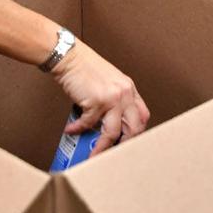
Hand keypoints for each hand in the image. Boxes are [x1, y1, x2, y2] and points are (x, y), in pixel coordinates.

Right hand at [50, 39, 149, 155]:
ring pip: (113, 133)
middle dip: (124, 145)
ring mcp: (112, 98)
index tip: (128, 141)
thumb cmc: (86, 68)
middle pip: (134, 128)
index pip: (143, 115)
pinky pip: (88, 124)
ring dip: (101, 148)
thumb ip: (114, 99)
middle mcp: (125, 93)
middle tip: (114, 153)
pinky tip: (71, 130)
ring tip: (93, 154)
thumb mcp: (109, 82)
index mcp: (129, 89)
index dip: (137, 131)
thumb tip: (110, 124)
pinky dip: (77, 130)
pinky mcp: (95, 102)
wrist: (70, 57)